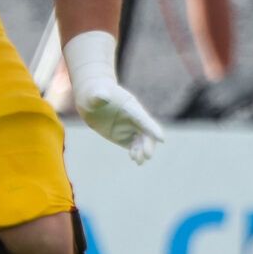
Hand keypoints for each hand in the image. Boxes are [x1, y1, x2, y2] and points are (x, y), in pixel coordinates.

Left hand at [61, 30, 164, 163]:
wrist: (91, 98)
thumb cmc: (94, 92)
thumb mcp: (94, 94)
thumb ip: (100, 95)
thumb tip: (102, 96)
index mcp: (130, 106)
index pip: (143, 118)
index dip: (152, 129)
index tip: (162, 139)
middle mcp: (133, 118)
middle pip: (146, 132)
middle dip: (149, 144)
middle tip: (147, 156)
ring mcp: (129, 127)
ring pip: (141, 140)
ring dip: (142, 151)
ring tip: (138, 161)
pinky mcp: (123, 135)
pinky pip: (133, 145)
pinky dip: (136, 152)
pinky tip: (134, 158)